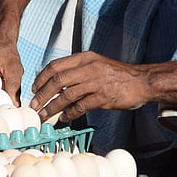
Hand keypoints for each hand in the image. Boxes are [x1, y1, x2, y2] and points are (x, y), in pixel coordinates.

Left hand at [30, 52, 148, 122]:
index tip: (34, 89)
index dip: (41, 78)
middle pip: (57, 81)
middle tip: (34, 106)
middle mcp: (88, 68)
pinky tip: (64, 118)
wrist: (143, 81)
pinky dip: (70, 113)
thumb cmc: (118, 75)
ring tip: (44, 116)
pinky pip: (80, 106)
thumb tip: (56, 83)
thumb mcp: (96, 64)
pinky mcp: (103, 97)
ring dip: (52, 107)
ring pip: (66, 95)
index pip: (55, 66)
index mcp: (84, 58)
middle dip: (42, 95)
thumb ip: (78, 70)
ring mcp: (96, 82)